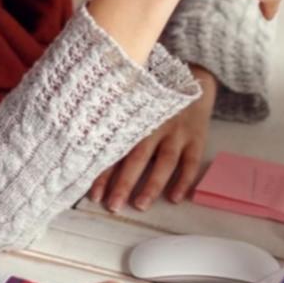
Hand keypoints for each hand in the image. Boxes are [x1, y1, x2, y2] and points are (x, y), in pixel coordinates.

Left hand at [89, 66, 215, 211]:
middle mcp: (155, 126)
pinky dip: (184, 180)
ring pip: (165, 161)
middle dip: (124, 183)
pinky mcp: (197, 137)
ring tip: (140, 205)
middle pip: (137, 157)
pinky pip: (191, 161)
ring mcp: (177, 132)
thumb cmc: (154, 96)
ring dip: (153, 185)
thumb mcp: (133, 101)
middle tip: (113, 206)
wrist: (195, 76)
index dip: (104, 173)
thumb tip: (86, 151)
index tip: (93, 195)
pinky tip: (175, 198)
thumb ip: (116, 123)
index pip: (115, 150)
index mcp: (134, 119)